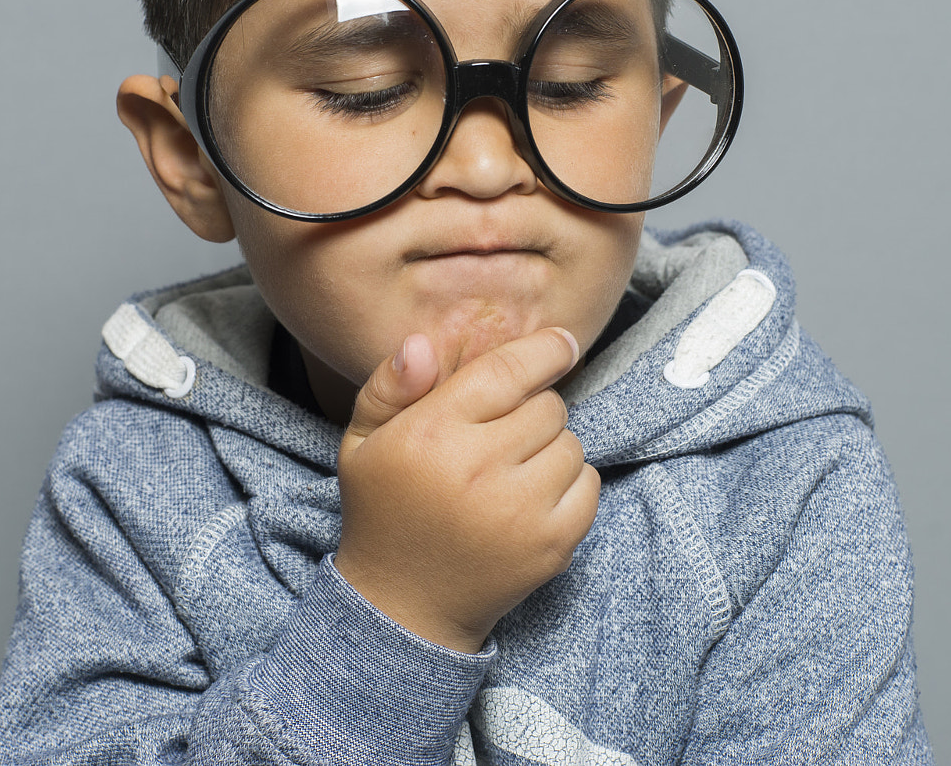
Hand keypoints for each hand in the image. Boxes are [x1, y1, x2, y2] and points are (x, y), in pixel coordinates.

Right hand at [333, 327, 600, 652]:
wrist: (403, 607)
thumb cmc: (385, 511)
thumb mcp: (362, 443)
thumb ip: (389, 387)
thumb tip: (422, 343)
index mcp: (432, 434)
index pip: (508, 371)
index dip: (544, 350)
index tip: (562, 343)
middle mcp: (479, 469)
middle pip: (548, 406)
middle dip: (532, 409)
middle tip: (502, 435)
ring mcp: (520, 511)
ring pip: (572, 443)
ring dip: (551, 447)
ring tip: (513, 469)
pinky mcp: (551, 545)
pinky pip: (589, 485)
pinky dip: (571, 483)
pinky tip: (533, 496)